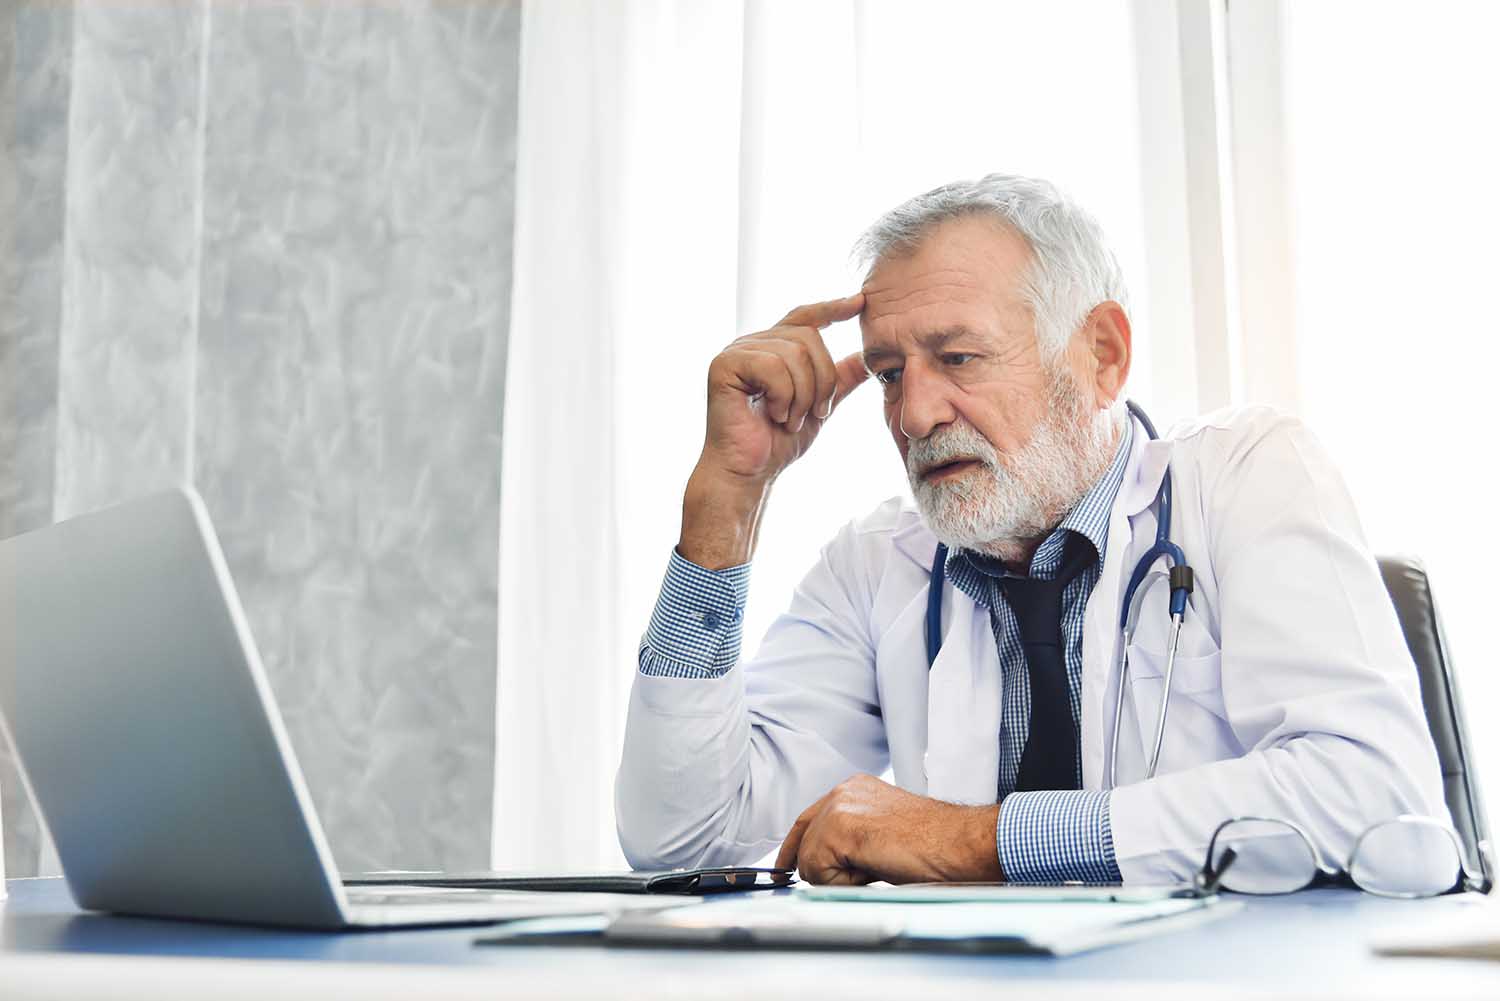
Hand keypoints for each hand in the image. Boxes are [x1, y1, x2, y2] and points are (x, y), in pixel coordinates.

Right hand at [678, 294, 868, 567]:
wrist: (748, 473)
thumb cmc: (776, 444)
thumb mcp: (817, 408)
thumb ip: (837, 381)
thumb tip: (864, 360)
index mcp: (772, 349)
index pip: (804, 317)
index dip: (832, 308)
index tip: (860, 303)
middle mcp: (752, 344)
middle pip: (808, 337)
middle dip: (822, 380)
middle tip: (814, 414)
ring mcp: (736, 352)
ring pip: (794, 353)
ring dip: (803, 394)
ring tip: (789, 419)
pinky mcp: (724, 365)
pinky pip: (772, 366)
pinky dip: (783, 396)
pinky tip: (773, 414)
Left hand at [774, 774, 1003, 885]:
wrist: (959, 843)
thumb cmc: (935, 844)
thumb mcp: (882, 834)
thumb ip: (852, 840)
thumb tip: (828, 867)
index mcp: (854, 790)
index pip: (808, 820)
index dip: (795, 848)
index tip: (785, 869)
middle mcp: (843, 792)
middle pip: (803, 841)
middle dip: (821, 869)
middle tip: (855, 878)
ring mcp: (840, 806)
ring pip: (810, 861)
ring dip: (840, 878)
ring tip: (878, 868)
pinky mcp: (841, 827)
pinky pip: (818, 871)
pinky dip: (844, 883)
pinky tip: (875, 869)